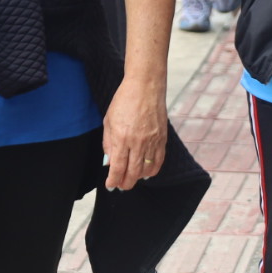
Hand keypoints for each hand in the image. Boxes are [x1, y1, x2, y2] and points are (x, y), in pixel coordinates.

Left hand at [102, 75, 166, 190]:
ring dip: (138, 179)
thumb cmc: (124, 100)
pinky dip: (152, 171)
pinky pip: (158, 161)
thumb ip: (108, 143)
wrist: (146, 86)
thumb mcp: (108, 120)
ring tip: (131, 179)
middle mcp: (138, 142)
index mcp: (122, 137)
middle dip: (125, 183)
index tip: (110, 185)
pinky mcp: (162, 139)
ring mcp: (152, 141)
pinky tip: (146, 173)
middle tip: (120, 186)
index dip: (113, 180)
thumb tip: (109, 162)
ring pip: (146, 170)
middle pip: (133, 173)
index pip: (118, 167)